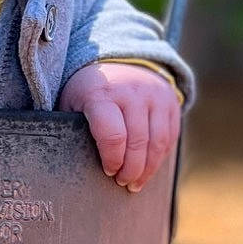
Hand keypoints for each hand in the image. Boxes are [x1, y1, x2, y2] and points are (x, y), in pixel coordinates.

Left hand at [59, 62, 180, 190]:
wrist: (119, 61)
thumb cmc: (88, 92)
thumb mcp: (72, 103)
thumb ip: (73, 128)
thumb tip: (71, 164)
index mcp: (101, 93)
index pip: (113, 135)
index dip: (112, 160)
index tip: (108, 171)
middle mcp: (132, 92)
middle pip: (137, 143)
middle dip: (131, 170)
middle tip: (123, 183)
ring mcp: (154, 95)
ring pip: (158, 142)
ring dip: (148, 169)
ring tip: (136, 183)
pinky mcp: (170, 100)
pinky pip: (170, 136)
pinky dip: (160, 157)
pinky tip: (149, 168)